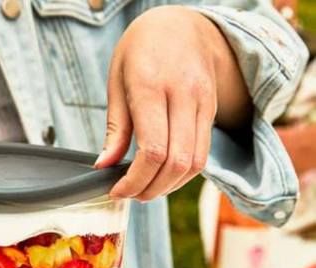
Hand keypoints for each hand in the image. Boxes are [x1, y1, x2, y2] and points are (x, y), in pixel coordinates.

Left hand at [96, 5, 251, 200]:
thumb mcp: (117, 81)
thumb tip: (104, 166)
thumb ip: (115, 128)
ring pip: (194, 163)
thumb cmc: (142, 51)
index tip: (116, 191)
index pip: (152, 150)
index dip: (134, 180)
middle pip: (176, 162)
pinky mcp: (211, 112)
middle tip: (130, 195)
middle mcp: (184, 94)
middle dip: (151, 189)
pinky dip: (182, 175)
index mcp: (151, 85)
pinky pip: (202, 155)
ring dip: (168, 187)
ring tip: (145, 190)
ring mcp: (203, 103)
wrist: (183, 23)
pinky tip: (163, 177)